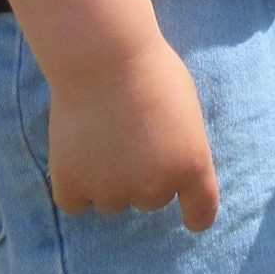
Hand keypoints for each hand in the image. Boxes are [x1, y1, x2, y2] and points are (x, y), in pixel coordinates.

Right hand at [47, 39, 219, 228]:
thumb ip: (180, 145)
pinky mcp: (73, 186)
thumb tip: (166, 164)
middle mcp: (154, 189)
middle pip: (150, 201)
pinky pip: (75, 202)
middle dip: (141, 177)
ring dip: (106, 180)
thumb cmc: (149, 69)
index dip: (194, 216)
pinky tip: (75, 153)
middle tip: (128, 136)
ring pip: (111, 202)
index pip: (201, 214)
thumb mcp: (186, 108)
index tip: (189, 218)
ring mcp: (112, 191)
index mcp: (192, 168)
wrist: (104, 56)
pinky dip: (74, 184)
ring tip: (99, 137)